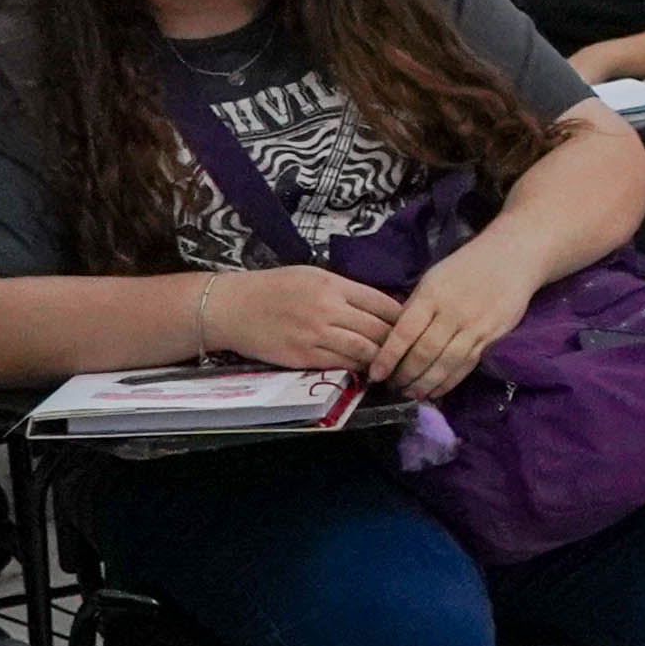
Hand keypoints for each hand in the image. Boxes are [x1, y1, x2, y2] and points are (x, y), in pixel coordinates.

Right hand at [200, 265, 399, 370]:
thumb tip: (380, 306)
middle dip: (398, 342)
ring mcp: (316, 336)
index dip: (402, 318)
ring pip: (364, 351)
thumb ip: (346, 290)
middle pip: (379, 330)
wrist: (232, 307)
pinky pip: (341, 365)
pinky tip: (365, 369)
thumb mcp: (313, 275)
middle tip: (410, 351)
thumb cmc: (273, 287)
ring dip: (381, 359)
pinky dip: (357, 367)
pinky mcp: (303, 357)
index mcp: (334, 285)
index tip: (412, 326)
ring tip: (392, 364)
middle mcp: (328, 310)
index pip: (384, 304)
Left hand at [375, 240, 544, 393]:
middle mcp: (453, 312)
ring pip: (446, 363)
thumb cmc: (466, 267)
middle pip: (424, 353)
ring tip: (413, 394)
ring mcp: (475, 326)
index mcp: (432, 295)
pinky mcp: (492, 337)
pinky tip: (437, 390)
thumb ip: (416, 308)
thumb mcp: (433, 279)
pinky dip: (450, 381)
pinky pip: (467, 365)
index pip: (404, 333)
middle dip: (405, 375)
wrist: (512, 257)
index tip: (375, 374)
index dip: (388, 357)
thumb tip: (394, 340)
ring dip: (426, 383)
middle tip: (393, 387)